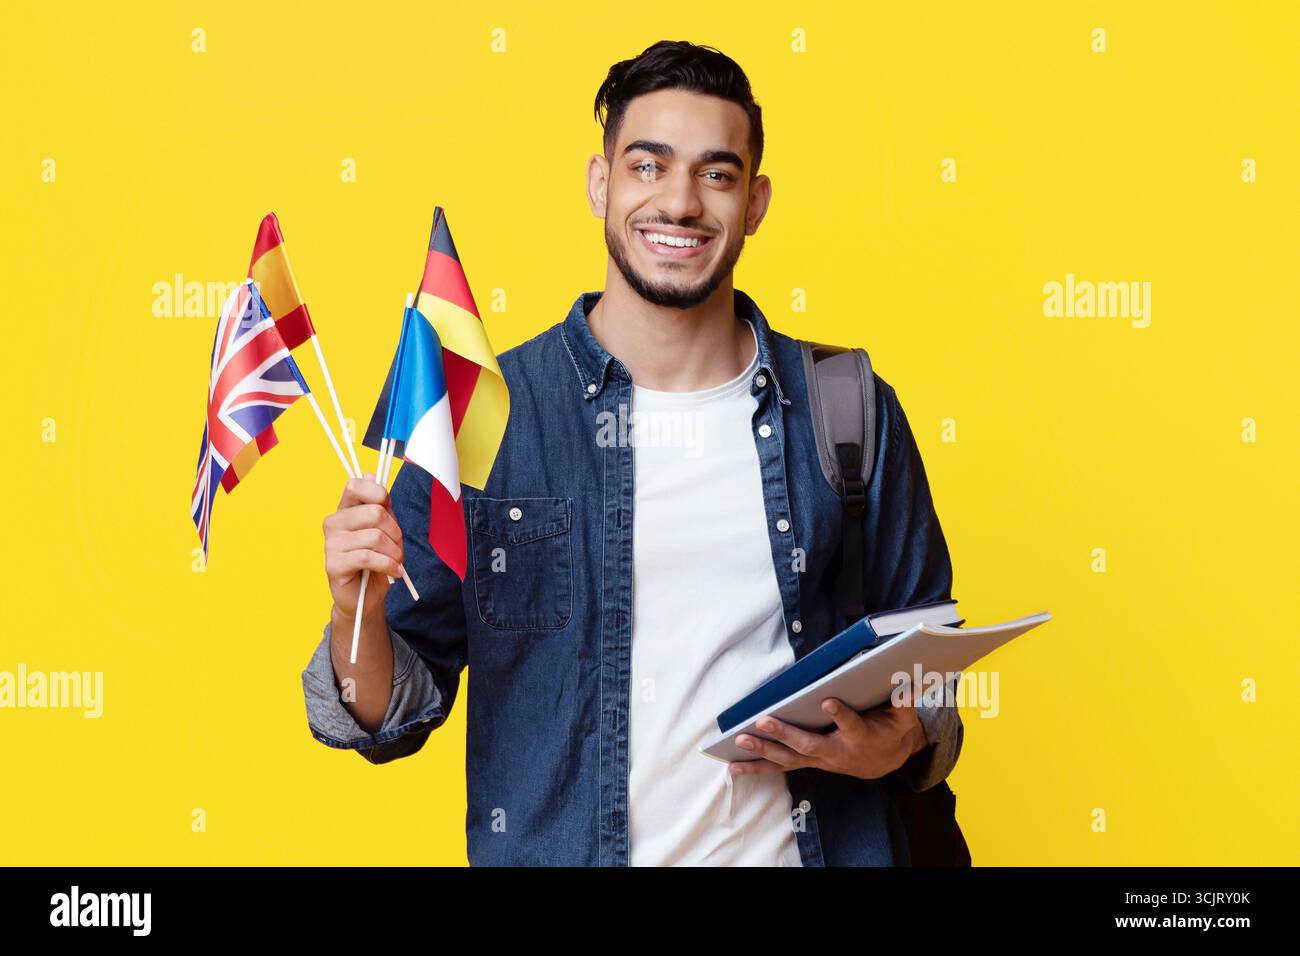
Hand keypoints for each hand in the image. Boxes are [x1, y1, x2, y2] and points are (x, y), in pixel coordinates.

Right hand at [323, 474, 404, 619]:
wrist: (365, 596)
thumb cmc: (376, 560)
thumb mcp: (385, 528)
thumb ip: (381, 504)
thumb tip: (371, 473)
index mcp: (345, 510)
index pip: (355, 485)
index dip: (378, 493)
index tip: (388, 509)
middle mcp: (334, 523)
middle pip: (374, 513)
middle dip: (395, 532)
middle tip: (397, 547)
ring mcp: (331, 543)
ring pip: (375, 537)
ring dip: (394, 552)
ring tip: (396, 562)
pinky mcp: (333, 564)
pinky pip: (368, 557)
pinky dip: (388, 565)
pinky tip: (394, 572)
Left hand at [728, 685, 929, 780]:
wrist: (884, 761)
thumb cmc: (890, 732)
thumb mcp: (903, 718)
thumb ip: (904, 702)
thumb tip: (908, 681)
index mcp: (860, 738)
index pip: (851, 726)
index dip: (840, 715)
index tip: (828, 701)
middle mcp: (836, 753)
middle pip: (808, 745)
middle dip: (785, 734)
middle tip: (763, 722)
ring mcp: (818, 760)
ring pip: (788, 759)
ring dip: (762, 752)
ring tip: (738, 744)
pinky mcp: (807, 762)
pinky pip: (779, 767)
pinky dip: (756, 767)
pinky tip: (733, 766)